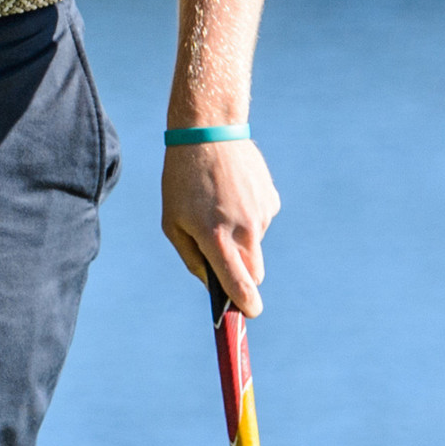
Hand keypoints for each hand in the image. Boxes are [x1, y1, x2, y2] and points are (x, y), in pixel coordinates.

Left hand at [162, 140, 279, 314]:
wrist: (208, 131)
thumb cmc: (182, 179)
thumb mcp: (173, 220)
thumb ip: (191, 257)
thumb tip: (212, 283)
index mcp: (216, 237)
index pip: (240, 284)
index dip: (246, 305)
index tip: (248, 314)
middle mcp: (244, 229)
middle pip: (254, 274)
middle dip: (244, 278)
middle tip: (225, 263)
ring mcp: (262, 214)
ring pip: (255, 245)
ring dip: (241, 239)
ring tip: (218, 208)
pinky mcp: (271, 200)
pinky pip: (261, 222)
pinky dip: (248, 217)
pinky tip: (232, 194)